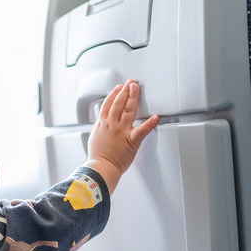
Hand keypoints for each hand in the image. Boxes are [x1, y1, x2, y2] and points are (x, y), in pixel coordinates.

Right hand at [85, 79, 158, 193]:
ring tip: (136, 88)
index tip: (119, 88)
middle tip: (130, 83)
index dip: (114, 94)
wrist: (100, 167)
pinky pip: (142, 130)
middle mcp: (111, 124)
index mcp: (102, 124)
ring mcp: (121, 131)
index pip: (108, 104)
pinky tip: (156, 117)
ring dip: (132, 97)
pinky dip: (150, 123)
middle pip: (118, 103)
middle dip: (125, 90)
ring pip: (128, 110)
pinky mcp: (131, 141)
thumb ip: (100, 127)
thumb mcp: (94, 137)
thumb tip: (102, 120)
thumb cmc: (98, 156)